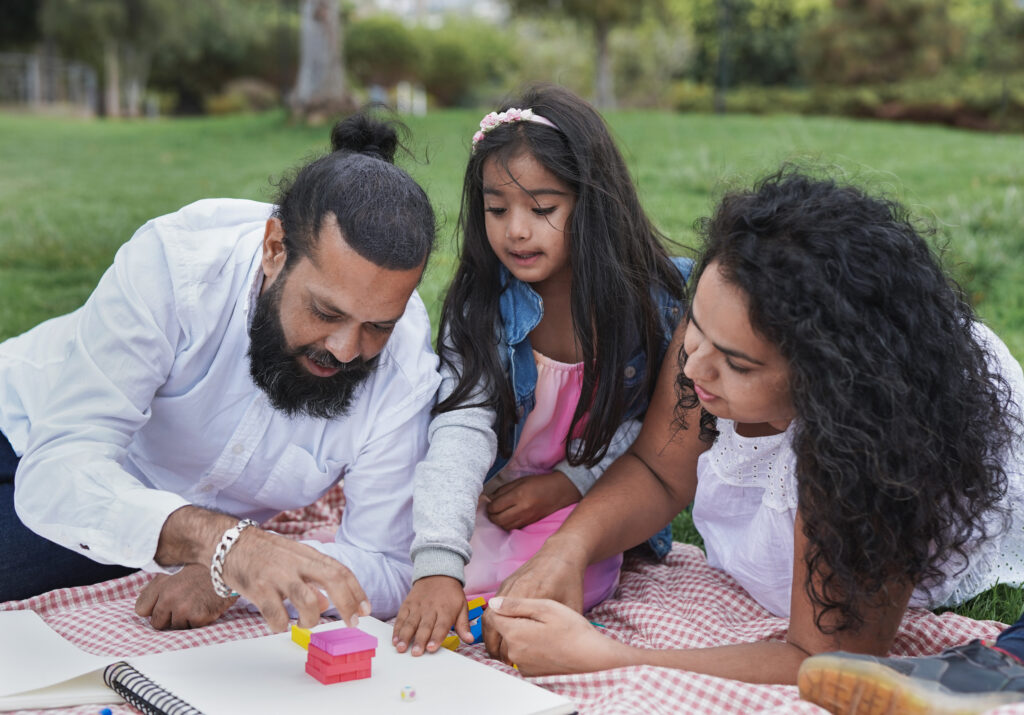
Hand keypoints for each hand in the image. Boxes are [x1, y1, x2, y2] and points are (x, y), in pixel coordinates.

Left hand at [135, 564, 235, 629]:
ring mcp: (184, 608)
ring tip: (197, 602)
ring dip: (185, 620)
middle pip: (157, 623)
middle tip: (184, 604)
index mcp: (160, 585)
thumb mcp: (175, 570)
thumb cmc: (201, 568)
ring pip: (176, 627)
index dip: (153, 608)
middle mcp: (169, 597)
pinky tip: (206, 606)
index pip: (141, 609)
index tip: (163, 605)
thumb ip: (156, 585)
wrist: (228, 566)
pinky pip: (192, 628)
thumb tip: (140, 595)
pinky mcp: (199, 616)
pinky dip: (199, 620)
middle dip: (168, 618)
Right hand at [224, 528, 362, 632]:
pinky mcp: (258, 588)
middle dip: (347, 604)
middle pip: (333, 580)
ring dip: (312, 620)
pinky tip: (281, 624)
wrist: (229, 543)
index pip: (341, 571)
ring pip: (308, 601)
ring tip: (306, 624)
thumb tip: (326, 603)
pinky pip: (276, 615)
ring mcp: (277, 575)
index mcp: (308, 555)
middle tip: (352, 622)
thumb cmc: (265, 553)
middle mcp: (296, 563)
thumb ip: (313, 580)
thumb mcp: (294, 561)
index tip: (365, 610)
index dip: (357, 591)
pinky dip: (282, 626)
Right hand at [392, 576, 471, 655]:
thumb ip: (464, 625)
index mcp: (446, 610)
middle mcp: (431, 609)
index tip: (431, 649)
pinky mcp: (408, 604)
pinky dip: (397, 628)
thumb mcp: (462, 607)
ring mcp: (418, 607)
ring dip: (405, 636)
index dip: (436, 638)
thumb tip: (470, 640)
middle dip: (419, 640)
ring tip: (401, 648)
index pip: (441, 626)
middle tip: (415, 653)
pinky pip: (401, 617)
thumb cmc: (451, 594)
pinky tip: (395, 639)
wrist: (438, 573)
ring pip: (410, 623)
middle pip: (424, 626)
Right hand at [483, 541, 586, 657]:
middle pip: (492, 623)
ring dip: (490, 634)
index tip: (510, 663)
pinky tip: (500, 634)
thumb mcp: (572, 607)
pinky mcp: (506, 584)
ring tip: (498, 650)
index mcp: (531, 598)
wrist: (561, 554)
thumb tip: (557, 652)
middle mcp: (515, 591)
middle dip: (493, 645)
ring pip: (488, 615)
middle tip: (500, 660)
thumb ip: (562, 628)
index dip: (506, 649)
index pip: (509, 629)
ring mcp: (507, 587)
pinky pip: (492, 607)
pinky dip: (492, 623)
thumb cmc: (569, 580)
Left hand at [486, 471, 580, 529]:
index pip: (496, 506)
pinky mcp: (530, 523)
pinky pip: (513, 527)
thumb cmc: (539, 483)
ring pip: (504, 526)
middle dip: (491, 515)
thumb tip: (490, 499)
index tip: (488, 502)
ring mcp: (527, 518)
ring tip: (498, 514)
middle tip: (490, 510)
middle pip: (498, 519)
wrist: (560, 491)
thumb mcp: (520, 481)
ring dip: (498, 521)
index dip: (489, 505)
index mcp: (519, 495)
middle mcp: (522, 509)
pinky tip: (506, 517)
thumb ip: (503, 490)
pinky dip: (506, 524)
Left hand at [486, 597, 631, 674]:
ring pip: (511, 644)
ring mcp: (522, 665)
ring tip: (542, 628)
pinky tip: (545, 642)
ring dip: (519, 635)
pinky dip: (527, 647)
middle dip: (510, 621)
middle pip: (500, 632)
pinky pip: (521, 656)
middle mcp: (514, 652)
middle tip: (534, 616)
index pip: (492, 617)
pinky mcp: (531, 672)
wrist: (592, 657)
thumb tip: (494, 603)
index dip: (502, 607)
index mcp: (515, 633)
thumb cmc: (573, 630)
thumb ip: (516, 605)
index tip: (517, 604)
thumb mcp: (546, 608)